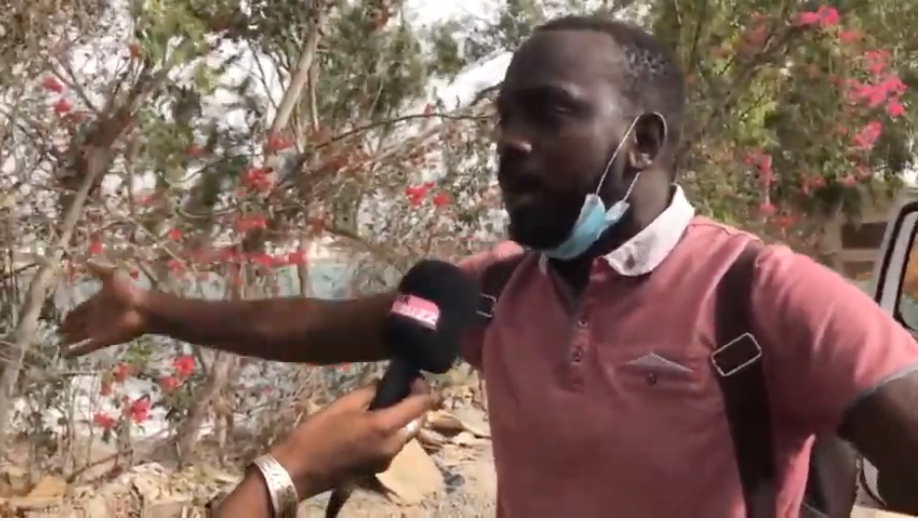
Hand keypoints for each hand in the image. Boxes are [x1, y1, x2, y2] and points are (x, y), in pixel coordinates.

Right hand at [60, 261, 149, 356]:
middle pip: (79, 324)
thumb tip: (86, 260)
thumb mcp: (113, 276)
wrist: (143, 309)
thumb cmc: (129, 292)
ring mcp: (99, 329)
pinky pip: (87, 347)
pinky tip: (66, 354)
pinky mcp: (102, 340)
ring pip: (80, 336)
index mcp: (97, 302)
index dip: (71, 314)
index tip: (62, 318)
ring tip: (58, 344)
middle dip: (68, 327)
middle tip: (57, 332)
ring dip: (70, 340)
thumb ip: (99, 270)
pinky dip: (77, 350)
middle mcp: (96, 317)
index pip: (80, 310)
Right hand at [268, 378, 435, 498]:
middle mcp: (392, 447)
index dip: (423, 388)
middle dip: (416, 404)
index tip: (415, 376)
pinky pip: (394, 445)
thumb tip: (383, 384)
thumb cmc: (316, 434)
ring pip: (406, 435)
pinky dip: (393, 431)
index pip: (420, 406)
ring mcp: (386, 461)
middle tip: (405, 387)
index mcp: (385, 428)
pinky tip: (379, 420)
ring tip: (391, 401)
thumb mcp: (342, 406)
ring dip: (404, 418)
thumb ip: (368, 393)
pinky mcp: (377, 468)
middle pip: (417, 422)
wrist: (297, 471)